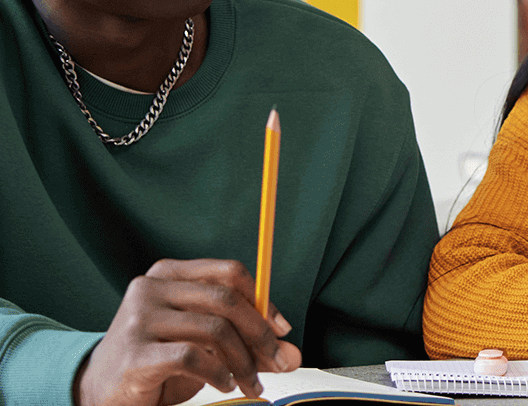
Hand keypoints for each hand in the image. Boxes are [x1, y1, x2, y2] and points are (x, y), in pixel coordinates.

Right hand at [74, 259, 301, 405]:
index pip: (229, 273)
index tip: (281, 330)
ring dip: (243, 361)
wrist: (99, 393)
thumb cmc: (157, 362)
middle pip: (226, 299)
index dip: (263, 300)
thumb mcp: (203, 343)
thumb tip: (291, 353)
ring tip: (248, 382)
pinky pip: (193, 356)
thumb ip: (244, 340)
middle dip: (259, 335)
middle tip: (276, 363)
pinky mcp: (134, 353)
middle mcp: (150, 289)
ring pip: (214, 329)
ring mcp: (138, 319)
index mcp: (168, 274)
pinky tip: (223, 384)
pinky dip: (218, 373)